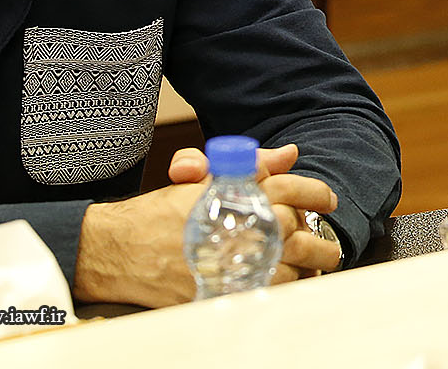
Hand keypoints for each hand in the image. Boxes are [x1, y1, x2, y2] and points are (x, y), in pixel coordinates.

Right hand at [73, 143, 339, 306]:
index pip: (292, 189)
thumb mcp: (206, 180)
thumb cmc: (161, 213)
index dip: (316, 193)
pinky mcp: (223, 292)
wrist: (120, 249)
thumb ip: (252, 166)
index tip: (328, 200)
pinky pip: (267, 293)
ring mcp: (232, 261)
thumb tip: (289, 154)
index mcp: (237, 193)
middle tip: (326, 246)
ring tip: (312, 268)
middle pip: (298, 232)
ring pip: (289, 267)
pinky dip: (281, 289)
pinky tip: (283, 285)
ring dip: (304, 268)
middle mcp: (239, 225)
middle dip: (318, 239)